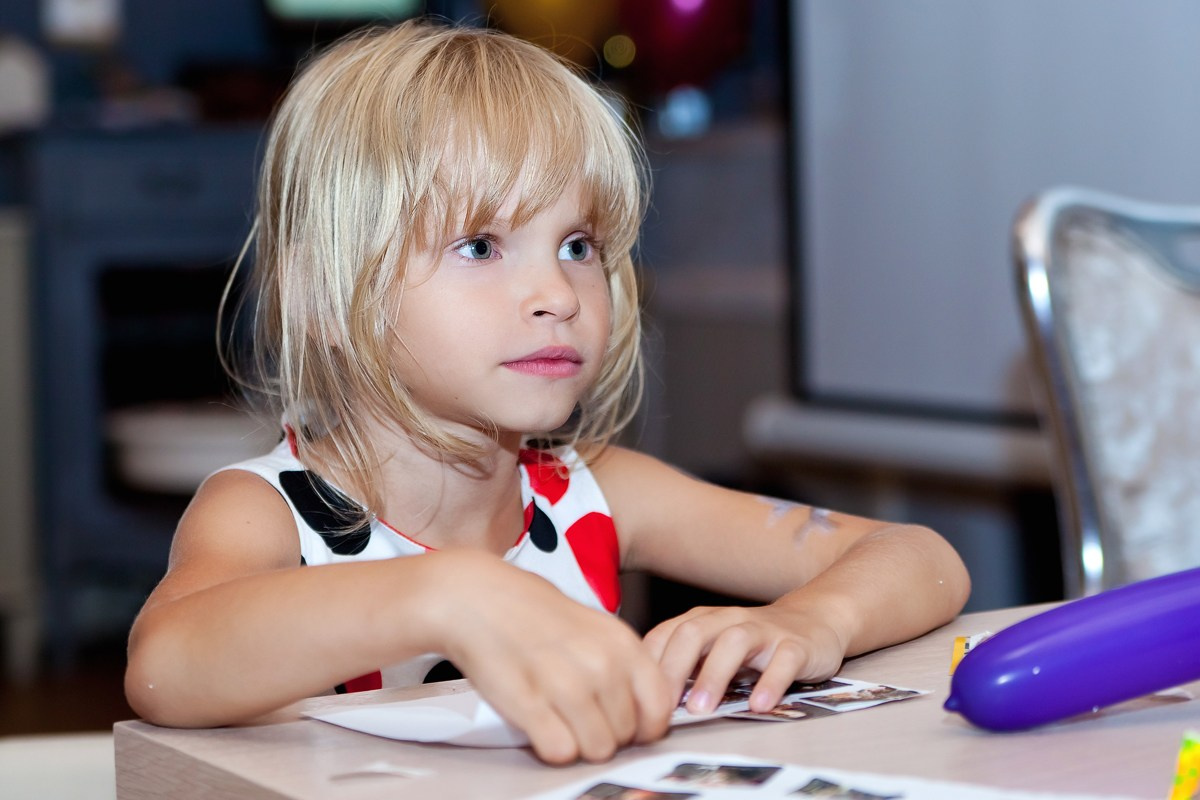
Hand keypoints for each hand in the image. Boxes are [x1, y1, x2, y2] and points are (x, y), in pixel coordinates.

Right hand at [427, 551, 672, 763]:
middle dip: (606, 733)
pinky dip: (551, 746)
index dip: (644, 725)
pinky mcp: (529, 704)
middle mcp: (601, 664)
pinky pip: (560, 751)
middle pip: (626, 735)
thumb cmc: (534, 614)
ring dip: (579, 743)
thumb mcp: (596, 627)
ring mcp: (565, 685)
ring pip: (597, 749)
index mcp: (622, 644)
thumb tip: (645, 710)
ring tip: (560, 719)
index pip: (659, 709)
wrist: (478, 599)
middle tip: (581, 716)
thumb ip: (624, 666)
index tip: (626, 723)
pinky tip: (541, 724)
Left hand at [643, 603, 846, 715]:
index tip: (637, 698)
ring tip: (700, 709)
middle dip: (674, 668)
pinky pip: (783, 661)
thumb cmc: (754, 644)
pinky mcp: (796, 645)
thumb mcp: (715, 649)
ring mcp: (764, 631)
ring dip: (713, 676)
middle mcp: (730, 620)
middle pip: (694, 633)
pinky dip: (770, 682)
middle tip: (663, 706)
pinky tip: (758, 706)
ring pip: (734, 643)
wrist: (814, 620)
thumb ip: (686, 667)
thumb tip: (648, 701)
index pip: (665, 635)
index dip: (648, 665)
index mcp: (703, 621)